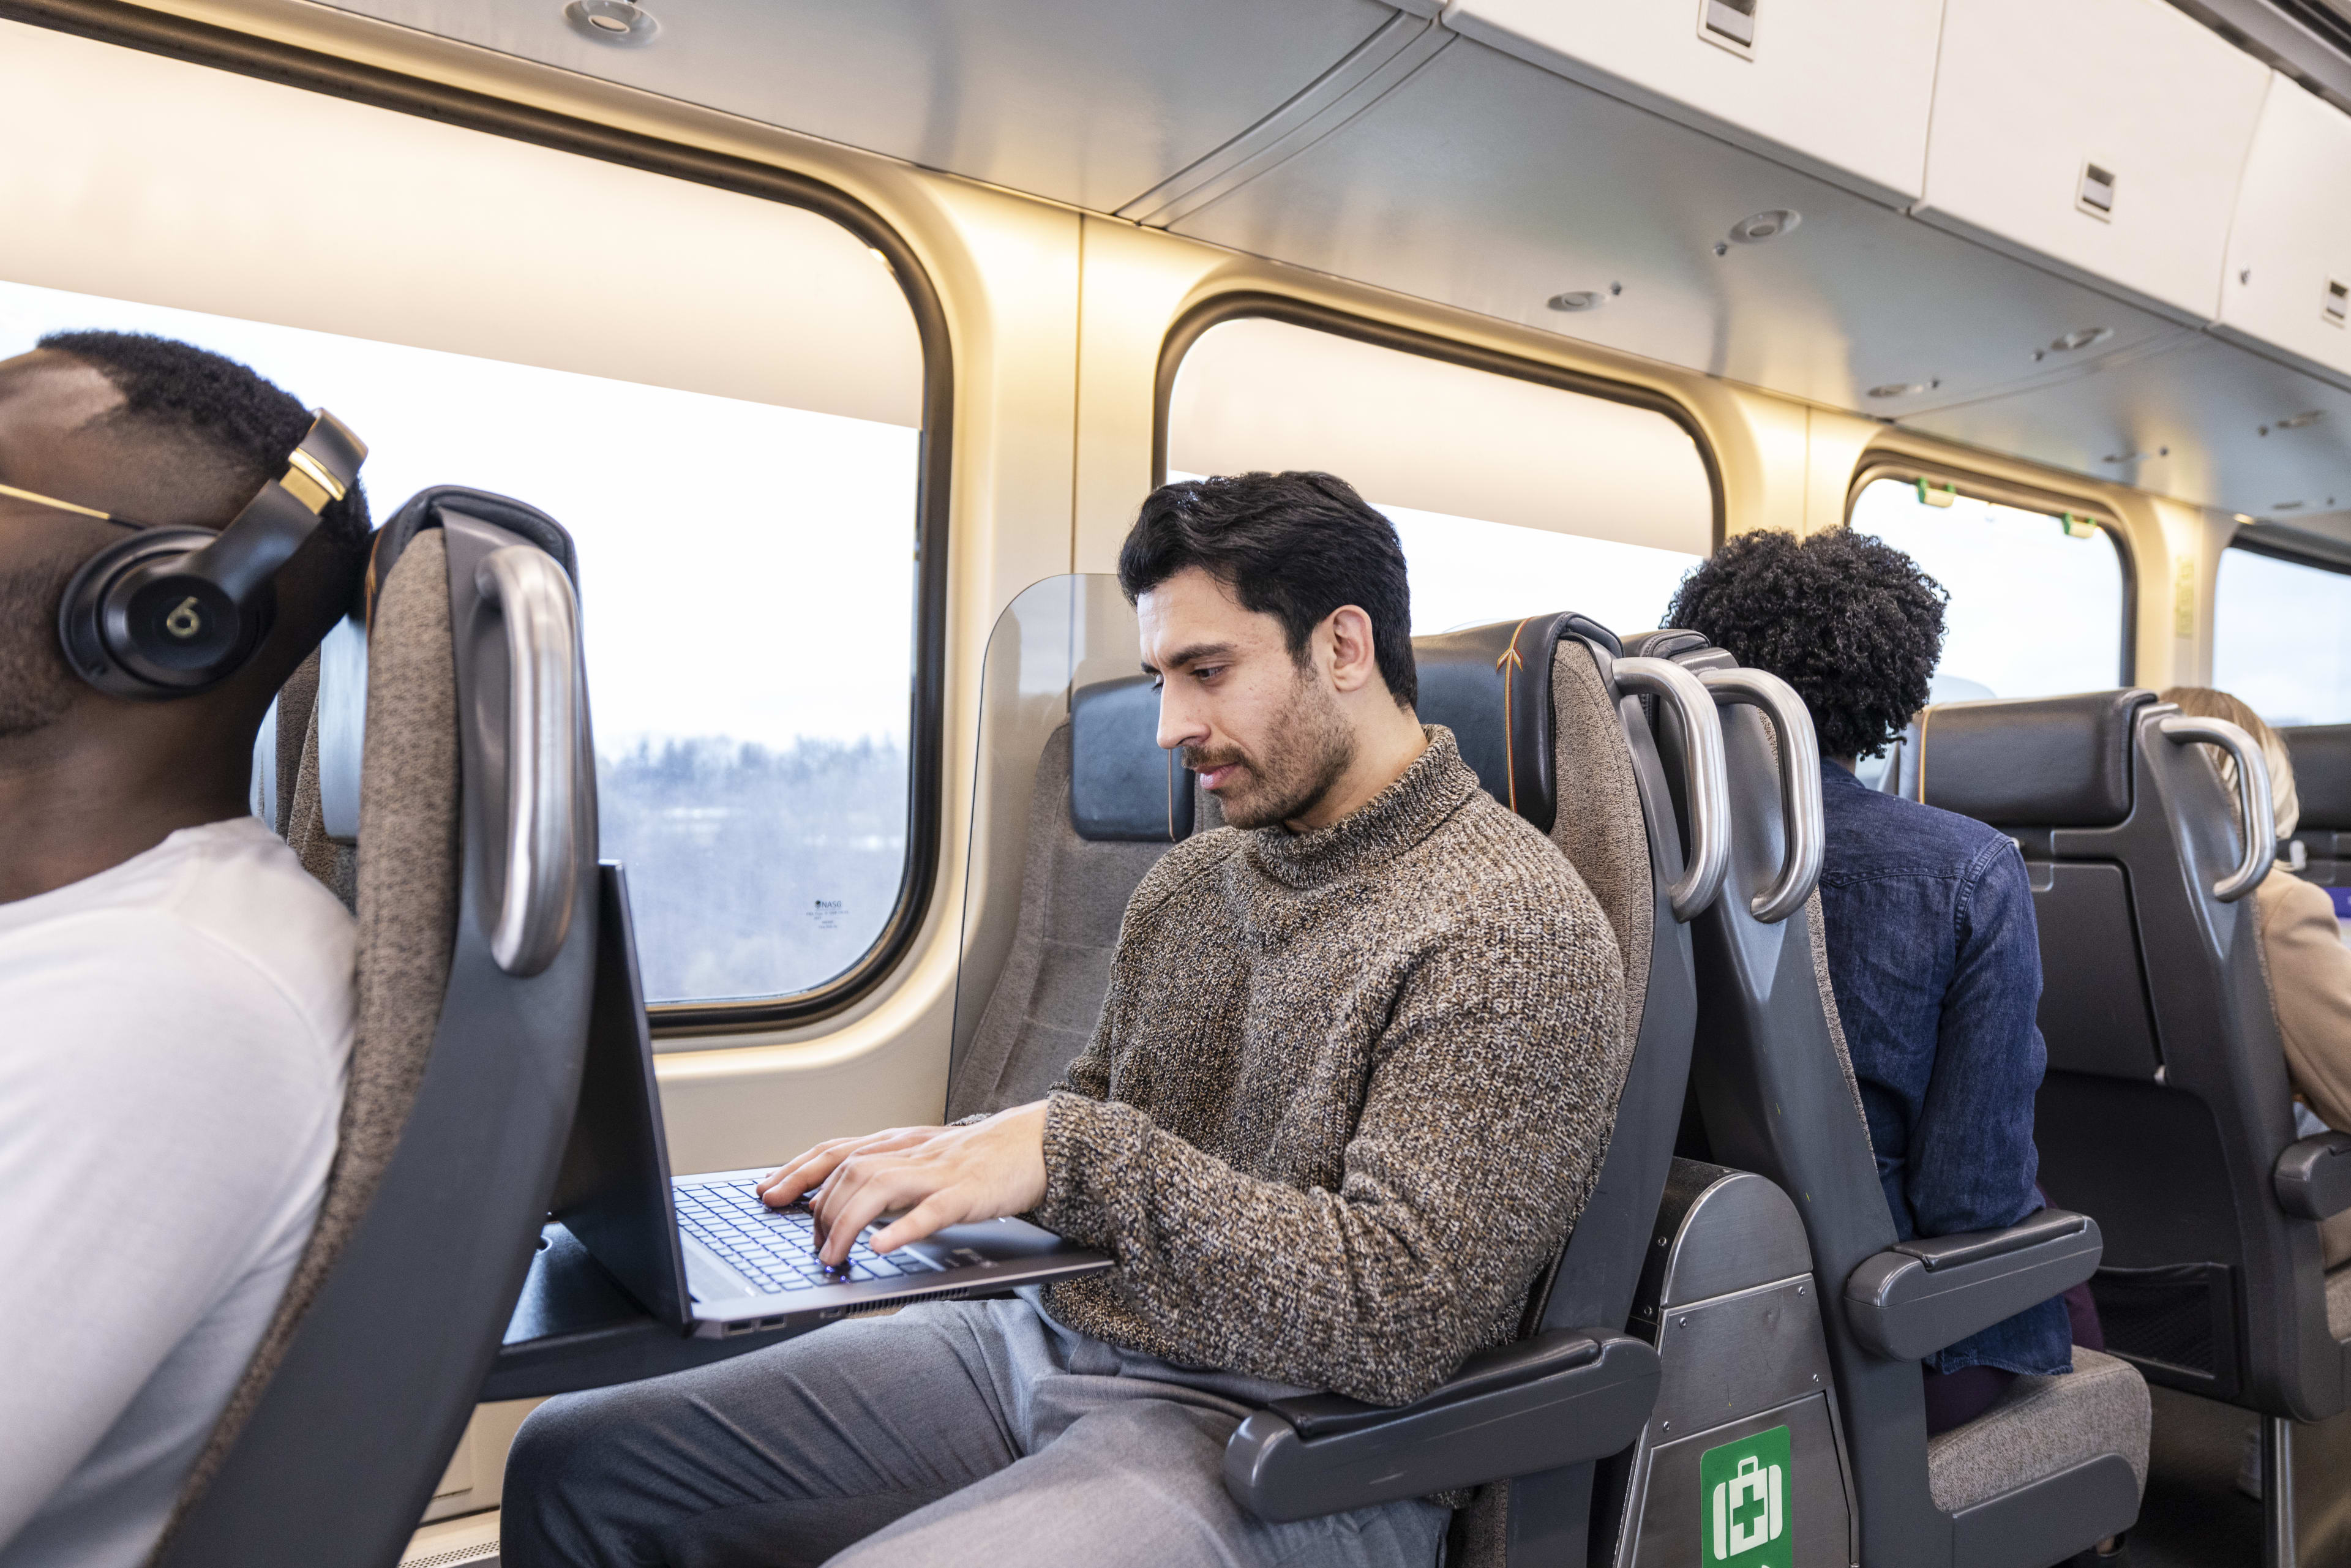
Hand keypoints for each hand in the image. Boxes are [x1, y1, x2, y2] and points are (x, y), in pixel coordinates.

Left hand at [755, 1102, 1049, 1266]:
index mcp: (898, 1143)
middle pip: (849, 1170)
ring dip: (847, 1223)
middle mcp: (911, 1152)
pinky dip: (902, 1228)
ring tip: (831, 1255)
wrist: (1035, 1143)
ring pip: (880, 1187)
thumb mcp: (923, 1160)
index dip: (796, 1170)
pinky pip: (930, 1210)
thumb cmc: (978, 1159)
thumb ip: (885, 1173)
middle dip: (818, 1208)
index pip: (835, 1150)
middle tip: (809, 1246)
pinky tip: (882, 1247)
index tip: (766, 1192)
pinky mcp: (967, 1193)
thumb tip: (835, 1200)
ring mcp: (938, 1171)